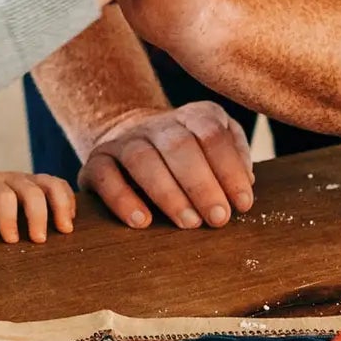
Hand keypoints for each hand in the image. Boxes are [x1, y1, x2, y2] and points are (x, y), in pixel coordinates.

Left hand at [0, 167, 76, 243]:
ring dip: (61, 205)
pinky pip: (59, 185)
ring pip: (51, 184)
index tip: (11, 240)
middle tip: (39, 241)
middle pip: (31, 190)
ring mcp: (27, 179)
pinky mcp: (39, 184)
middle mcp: (11, 178)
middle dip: (38, 215)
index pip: (2, 196)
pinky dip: (68, 200)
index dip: (9, 217)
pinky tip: (69, 221)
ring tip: (66, 230)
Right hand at [78, 102, 253, 229]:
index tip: (243, 203)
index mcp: (192, 117)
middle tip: (218, 218)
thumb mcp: (215, 150)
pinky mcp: (96, 161)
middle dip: (202, 185)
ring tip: (188, 223)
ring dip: (168, 194)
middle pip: (178, 146)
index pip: (212, 134)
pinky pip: (104, 176)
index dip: (229, 169)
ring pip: (142, 159)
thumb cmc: (186, 159)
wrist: (131, 143)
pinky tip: (142, 221)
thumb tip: (244, 182)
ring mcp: (123, 141)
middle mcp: (156, 125)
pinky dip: (122, 199)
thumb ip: (235, 158)